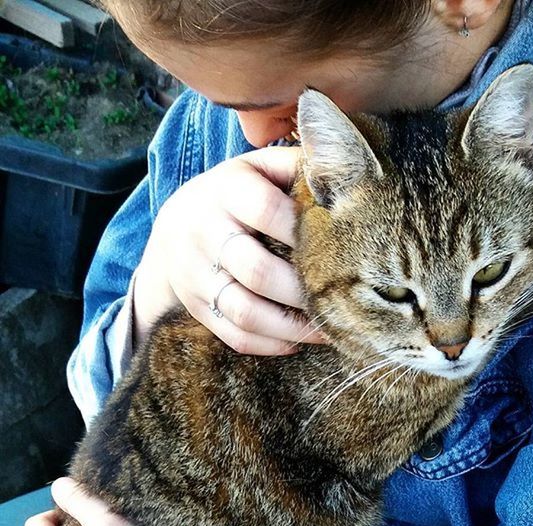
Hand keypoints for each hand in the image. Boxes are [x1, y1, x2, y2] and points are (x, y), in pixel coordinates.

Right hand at [133, 146, 325, 354]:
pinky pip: (235, 336)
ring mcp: (195, 276)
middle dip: (305, 289)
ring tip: (328, 327)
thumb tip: (349, 176)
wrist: (176, 227)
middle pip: (258, 271)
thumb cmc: (237, 195)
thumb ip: (298, 168)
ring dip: (292, 326)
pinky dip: (271, 344)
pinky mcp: (197, 309)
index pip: (266, 210)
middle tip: (343, 298)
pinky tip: (299, 340)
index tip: (343, 247)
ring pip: (246, 312)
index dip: (305, 232)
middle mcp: (203, 233)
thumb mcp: (259, 168)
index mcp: (225, 191)